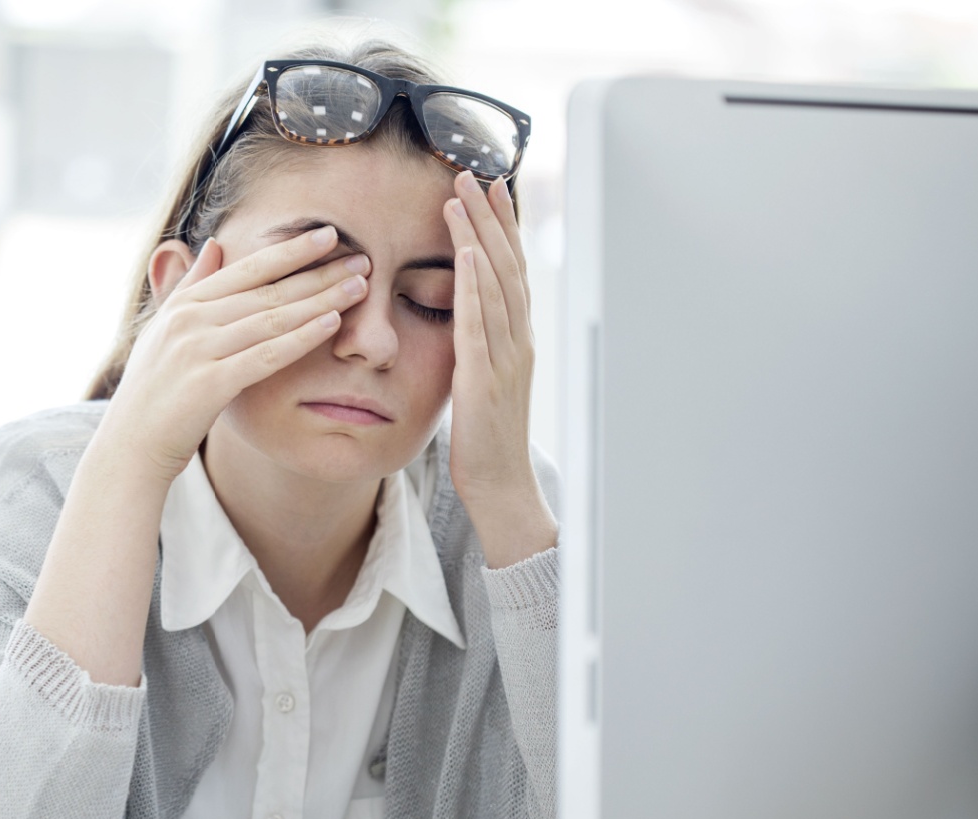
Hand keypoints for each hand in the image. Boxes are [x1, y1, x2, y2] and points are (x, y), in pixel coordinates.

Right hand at [98, 227, 371, 484]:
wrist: (131, 446)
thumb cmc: (153, 392)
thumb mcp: (165, 331)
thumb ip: (190, 286)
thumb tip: (214, 244)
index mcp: (184, 305)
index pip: (247, 269)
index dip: (290, 250)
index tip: (328, 234)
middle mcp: (190, 321)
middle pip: (268, 290)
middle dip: (318, 272)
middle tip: (361, 257)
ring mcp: (197, 351)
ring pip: (272, 318)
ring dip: (320, 299)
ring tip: (359, 285)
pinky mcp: (208, 384)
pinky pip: (265, 356)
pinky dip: (301, 338)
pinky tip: (333, 325)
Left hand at [442, 171, 557, 566]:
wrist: (502, 486)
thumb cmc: (487, 439)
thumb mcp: (484, 381)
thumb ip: (479, 345)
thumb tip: (465, 316)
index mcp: (517, 339)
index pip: (512, 270)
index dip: (502, 227)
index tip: (490, 187)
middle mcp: (518, 339)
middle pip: (507, 264)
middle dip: (489, 216)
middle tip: (471, 172)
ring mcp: (505, 356)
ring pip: (495, 282)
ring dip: (478, 234)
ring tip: (459, 195)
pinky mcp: (484, 376)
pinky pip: (479, 322)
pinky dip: (474, 284)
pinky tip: (464, 252)